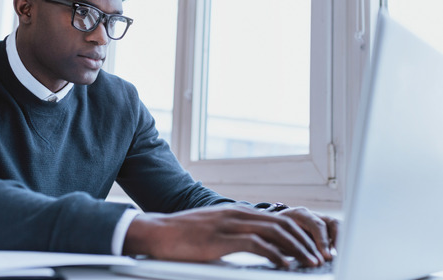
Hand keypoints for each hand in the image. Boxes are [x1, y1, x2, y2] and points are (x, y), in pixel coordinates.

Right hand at [122, 204, 329, 267]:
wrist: (159, 232)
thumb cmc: (184, 234)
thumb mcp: (214, 230)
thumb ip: (235, 234)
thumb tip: (255, 246)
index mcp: (238, 212)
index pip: (278, 219)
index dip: (299, 234)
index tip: (311, 248)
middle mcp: (238, 214)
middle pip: (282, 224)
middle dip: (305, 242)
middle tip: (318, 258)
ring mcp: (231, 225)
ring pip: (275, 233)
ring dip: (297, 249)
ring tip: (309, 263)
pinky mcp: (223, 239)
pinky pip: (257, 245)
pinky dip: (275, 256)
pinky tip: (284, 266)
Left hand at [277, 207, 338, 260]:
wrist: (273, 225)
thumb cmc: (275, 232)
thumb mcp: (277, 237)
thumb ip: (288, 245)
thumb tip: (298, 257)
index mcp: (299, 213)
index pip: (316, 225)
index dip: (322, 241)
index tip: (326, 256)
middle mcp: (311, 214)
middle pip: (330, 223)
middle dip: (335, 241)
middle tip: (333, 257)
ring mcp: (319, 219)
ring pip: (336, 226)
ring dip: (340, 241)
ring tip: (339, 256)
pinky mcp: (324, 227)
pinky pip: (337, 232)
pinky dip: (339, 242)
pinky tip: (337, 254)